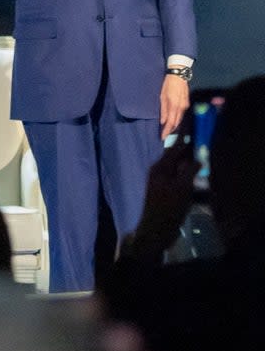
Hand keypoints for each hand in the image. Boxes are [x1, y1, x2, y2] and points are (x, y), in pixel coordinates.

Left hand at [122, 138, 198, 259]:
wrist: (154, 230)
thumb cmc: (168, 208)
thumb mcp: (182, 188)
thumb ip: (189, 171)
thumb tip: (197, 159)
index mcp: (160, 167)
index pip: (175, 146)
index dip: (183, 134)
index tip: (188, 120)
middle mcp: (158, 170)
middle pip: (174, 154)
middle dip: (184, 144)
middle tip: (195, 134)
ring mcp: (159, 180)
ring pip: (174, 164)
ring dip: (183, 157)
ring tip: (194, 149)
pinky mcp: (162, 189)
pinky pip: (174, 174)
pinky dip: (182, 169)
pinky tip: (188, 170)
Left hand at [159, 72, 189, 138]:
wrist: (178, 76)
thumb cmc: (167, 85)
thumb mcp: (162, 96)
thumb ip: (163, 109)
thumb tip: (162, 121)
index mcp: (174, 105)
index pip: (171, 122)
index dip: (167, 131)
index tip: (162, 137)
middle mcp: (181, 107)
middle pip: (176, 122)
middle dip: (170, 130)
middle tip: (164, 135)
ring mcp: (185, 105)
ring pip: (179, 119)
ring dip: (174, 125)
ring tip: (167, 130)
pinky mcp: (186, 103)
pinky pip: (181, 114)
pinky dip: (176, 119)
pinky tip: (172, 120)